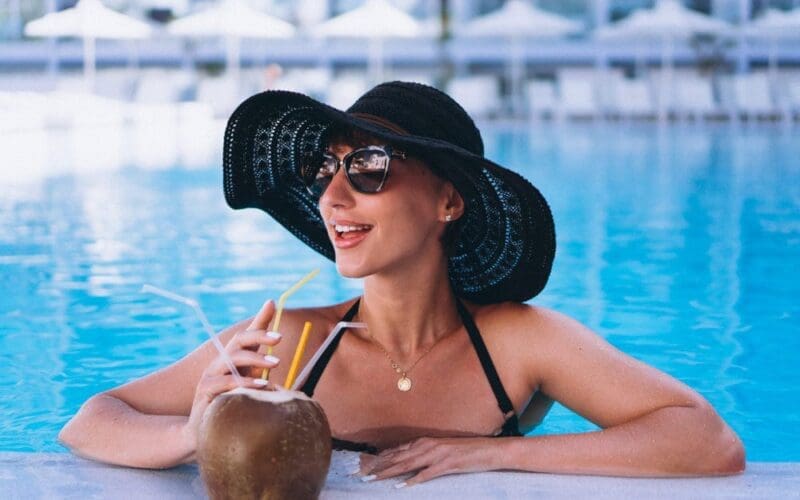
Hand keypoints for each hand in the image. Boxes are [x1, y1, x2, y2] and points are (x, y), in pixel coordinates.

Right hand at [182, 299, 281, 446]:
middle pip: (238, 340)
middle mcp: (221, 362)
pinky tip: (262, 385)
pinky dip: (244, 382)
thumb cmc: (234, 404)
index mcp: (234, 358)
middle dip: (259, 336)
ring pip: (232, 358)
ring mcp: (211, 374)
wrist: (205, 430)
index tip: (273, 308)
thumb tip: (277, 360)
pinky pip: (225, 382)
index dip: (259, 320)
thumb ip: (262, 371)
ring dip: (256, 358)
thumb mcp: (252, 385)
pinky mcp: (205, 390)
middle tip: (279, 339)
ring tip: (276, 363)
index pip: (247, 335)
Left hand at [356, 436, 497, 486]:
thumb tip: (408, 461)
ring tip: (375, 479)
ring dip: (389, 472)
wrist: (489, 450)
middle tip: (364, 475)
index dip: (381, 458)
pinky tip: (401, 486)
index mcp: (426, 441)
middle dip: (380, 467)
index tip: (367, 466)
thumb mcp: (441, 450)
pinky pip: (426, 474)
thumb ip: (425, 454)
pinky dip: (412, 480)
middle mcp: (428, 445)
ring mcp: (437, 454)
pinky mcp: (447, 464)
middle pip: (398, 457)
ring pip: (407, 464)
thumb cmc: (466, 451)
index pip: (398, 450)